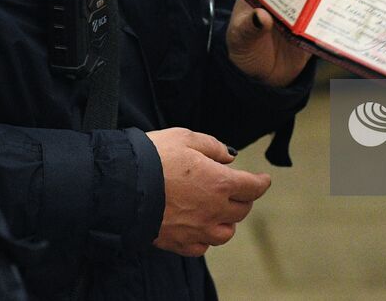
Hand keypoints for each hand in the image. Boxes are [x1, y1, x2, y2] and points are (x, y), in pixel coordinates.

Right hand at [146, 128, 271, 256]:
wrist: (122, 185)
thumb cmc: (154, 157)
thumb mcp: (185, 138)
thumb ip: (213, 146)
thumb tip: (229, 157)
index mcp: (220, 183)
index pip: (253, 187)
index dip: (261, 182)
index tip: (263, 179)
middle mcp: (214, 210)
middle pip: (241, 210)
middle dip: (243, 198)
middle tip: (236, 189)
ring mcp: (197, 230)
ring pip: (225, 233)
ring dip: (226, 221)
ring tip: (218, 210)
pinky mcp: (179, 243)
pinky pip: (202, 247)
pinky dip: (205, 238)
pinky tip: (199, 227)